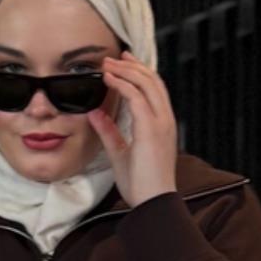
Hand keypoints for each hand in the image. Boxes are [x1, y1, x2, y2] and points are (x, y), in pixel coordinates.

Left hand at [88, 52, 177, 209]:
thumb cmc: (141, 185)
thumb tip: (95, 113)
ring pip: (146, 83)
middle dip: (132, 65)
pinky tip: (108, 79)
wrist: (152, 202)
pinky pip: (136, 97)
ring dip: (125, 70)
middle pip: (152, 80)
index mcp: (162, 125)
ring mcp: (161, 122)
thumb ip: (109, 132)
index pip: (154, 89)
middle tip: (113, 57)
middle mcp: (165, 120)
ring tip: (108, 63)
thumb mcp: (120, 153)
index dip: (138, 72)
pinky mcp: (151, 128)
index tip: (122, 64)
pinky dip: (122, 84)